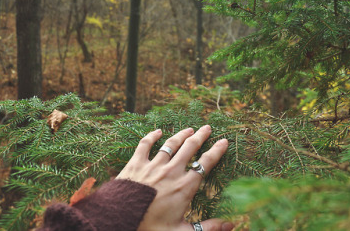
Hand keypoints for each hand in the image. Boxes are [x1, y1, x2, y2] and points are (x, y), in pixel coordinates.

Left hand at [116, 125, 233, 230]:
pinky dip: (152, 136)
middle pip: (189, 148)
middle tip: (207, 128)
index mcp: (184, 187)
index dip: (216, 151)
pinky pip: (145, 144)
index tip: (224, 141)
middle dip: (200, 136)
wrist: (120, 221)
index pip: (205, 164)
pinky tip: (158, 131)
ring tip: (189, 129)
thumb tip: (230, 225)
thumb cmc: (150, 228)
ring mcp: (153, 165)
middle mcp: (171, 172)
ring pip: (171, 144)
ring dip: (181, 135)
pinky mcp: (136, 164)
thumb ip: (207, 228)